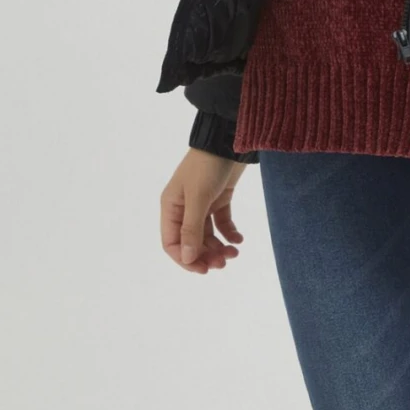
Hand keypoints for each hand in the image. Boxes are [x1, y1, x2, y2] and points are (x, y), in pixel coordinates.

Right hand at [160, 149, 247, 273]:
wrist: (229, 140)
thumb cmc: (207, 166)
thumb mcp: (198, 198)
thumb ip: (192, 229)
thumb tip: (186, 258)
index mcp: (171, 207)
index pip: (171, 243)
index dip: (185, 259)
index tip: (204, 269)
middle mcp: (183, 208)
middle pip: (191, 242)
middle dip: (206, 255)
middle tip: (224, 262)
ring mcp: (201, 205)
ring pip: (207, 236)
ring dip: (219, 247)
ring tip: (234, 252)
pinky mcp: (219, 200)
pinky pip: (222, 223)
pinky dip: (230, 233)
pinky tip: (239, 240)